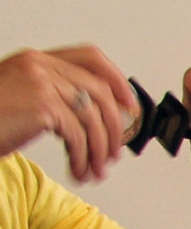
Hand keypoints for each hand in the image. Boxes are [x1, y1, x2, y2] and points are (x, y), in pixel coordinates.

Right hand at [0, 45, 135, 182]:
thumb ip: (55, 96)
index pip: (91, 57)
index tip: (128, 105)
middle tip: (113, 152)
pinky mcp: (42, 106)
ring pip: (92, 118)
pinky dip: (83, 158)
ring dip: (99, 150)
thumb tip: (97, 117)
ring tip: (95, 169)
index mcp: (37, 60)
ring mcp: (41, 83)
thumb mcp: (23, 98)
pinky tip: (79, 171)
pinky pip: (79, 136)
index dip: (116, 80)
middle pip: (100, 92)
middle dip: (114, 127)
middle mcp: (40, 65)